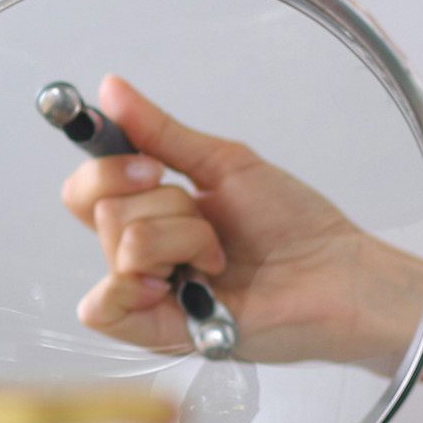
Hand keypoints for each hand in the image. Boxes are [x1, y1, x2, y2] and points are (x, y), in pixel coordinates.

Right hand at [59, 76, 417, 369]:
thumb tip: (111, 89)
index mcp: (152, 214)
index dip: (107, 168)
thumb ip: (160, 132)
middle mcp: (143, 255)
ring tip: (220, 257)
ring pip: (120, 245)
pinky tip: (182, 283)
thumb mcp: (222, 164)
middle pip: (101, 211)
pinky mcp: (158, 333)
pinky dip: (135, 285)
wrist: (336, 272)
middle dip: (166, 204)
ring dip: (183, 239)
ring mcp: (149, 295)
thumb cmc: (295, 224)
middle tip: (208, 219)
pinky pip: (102, 309)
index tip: (153, 166)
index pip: (86, 190)